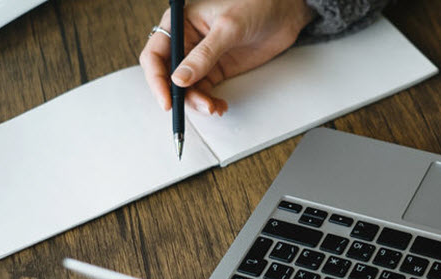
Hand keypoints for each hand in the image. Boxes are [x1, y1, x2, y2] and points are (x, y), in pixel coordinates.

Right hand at [140, 0, 313, 114]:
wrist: (284, 12)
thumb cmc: (256, 6)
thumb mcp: (228, 28)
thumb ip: (204, 55)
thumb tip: (180, 79)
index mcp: (180, 23)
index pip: (155, 55)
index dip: (157, 79)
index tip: (167, 100)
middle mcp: (186, 41)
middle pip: (169, 75)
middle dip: (179, 95)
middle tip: (196, 106)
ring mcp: (202, 58)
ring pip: (187, 88)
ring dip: (197, 101)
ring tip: (213, 107)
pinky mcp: (217, 69)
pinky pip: (205, 90)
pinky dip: (209, 101)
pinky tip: (219, 105)